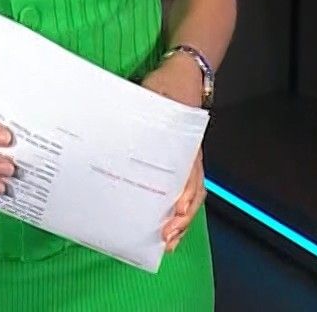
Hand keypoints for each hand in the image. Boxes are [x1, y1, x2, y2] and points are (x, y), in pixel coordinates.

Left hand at [141, 60, 206, 251]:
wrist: (183, 73)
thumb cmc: (169, 85)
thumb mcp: (155, 93)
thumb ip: (144, 111)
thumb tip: (123, 131)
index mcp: (186, 143)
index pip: (191, 174)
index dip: (186, 195)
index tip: (177, 212)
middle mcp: (189, 155)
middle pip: (192, 193)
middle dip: (182, 219)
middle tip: (167, 238)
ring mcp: (185, 160)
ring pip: (189, 196)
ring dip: (180, 220)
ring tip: (167, 242)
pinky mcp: (176, 161)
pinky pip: (180, 188)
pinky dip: (176, 210)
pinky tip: (164, 224)